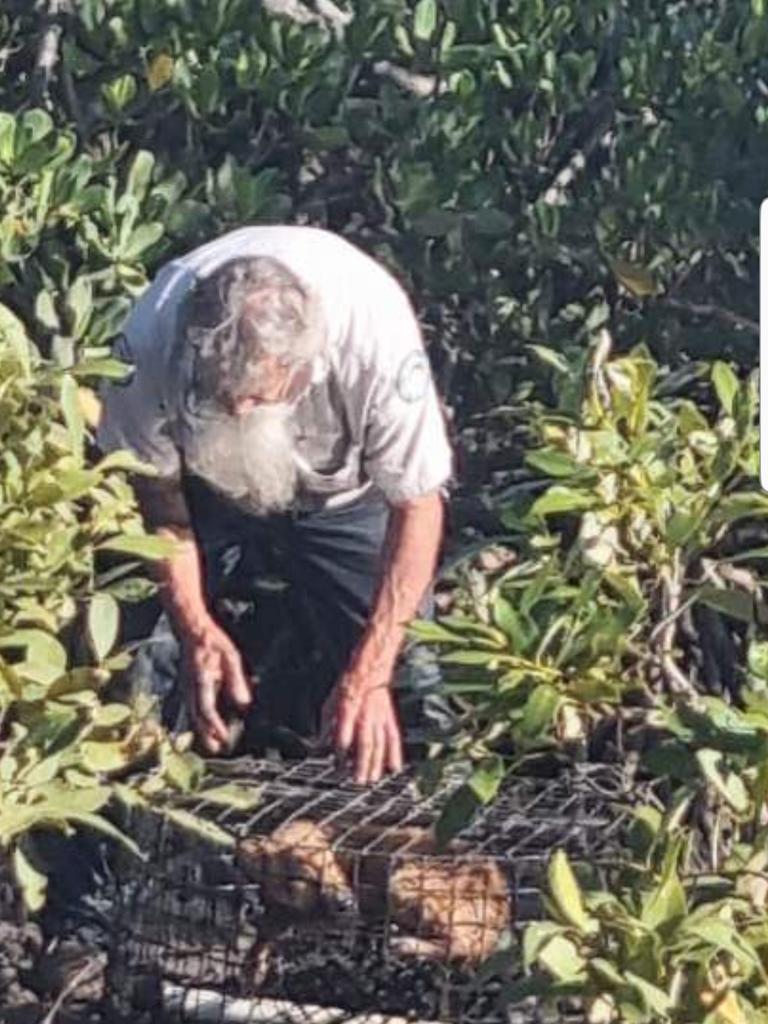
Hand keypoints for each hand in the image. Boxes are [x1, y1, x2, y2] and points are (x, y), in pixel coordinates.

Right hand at [182, 621, 252, 753]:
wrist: (192, 631)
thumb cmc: (212, 642)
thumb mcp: (230, 658)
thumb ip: (237, 681)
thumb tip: (244, 704)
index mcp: (201, 680)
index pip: (206, 708)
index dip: (214, 725)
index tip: (223, 737)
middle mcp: (190, 687)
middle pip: (197, 716)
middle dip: (206, 734)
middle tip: (216, 750)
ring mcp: (186, 687)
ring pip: (192, 714)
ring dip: (201, 730)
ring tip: (211, 745)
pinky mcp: (187, 687)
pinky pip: (191, 708)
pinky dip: (198, 720)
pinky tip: (204, 728)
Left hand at [321, 681, 403, 784]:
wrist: (369, 672)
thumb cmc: (347, 688)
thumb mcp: (329, 704)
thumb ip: (326, 726)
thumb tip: (319, 745)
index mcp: (348, 711)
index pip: (344, 736)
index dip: (341, 753)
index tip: (337, 766)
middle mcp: (365, 716)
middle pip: (365, 744)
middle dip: (361, 764)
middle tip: (358, 781)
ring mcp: (379, 718)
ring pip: (379, 744)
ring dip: (376, 763)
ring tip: (372, 779)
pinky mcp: (389, 719)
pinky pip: (393, 738)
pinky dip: (395, 754)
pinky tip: (394, 768)